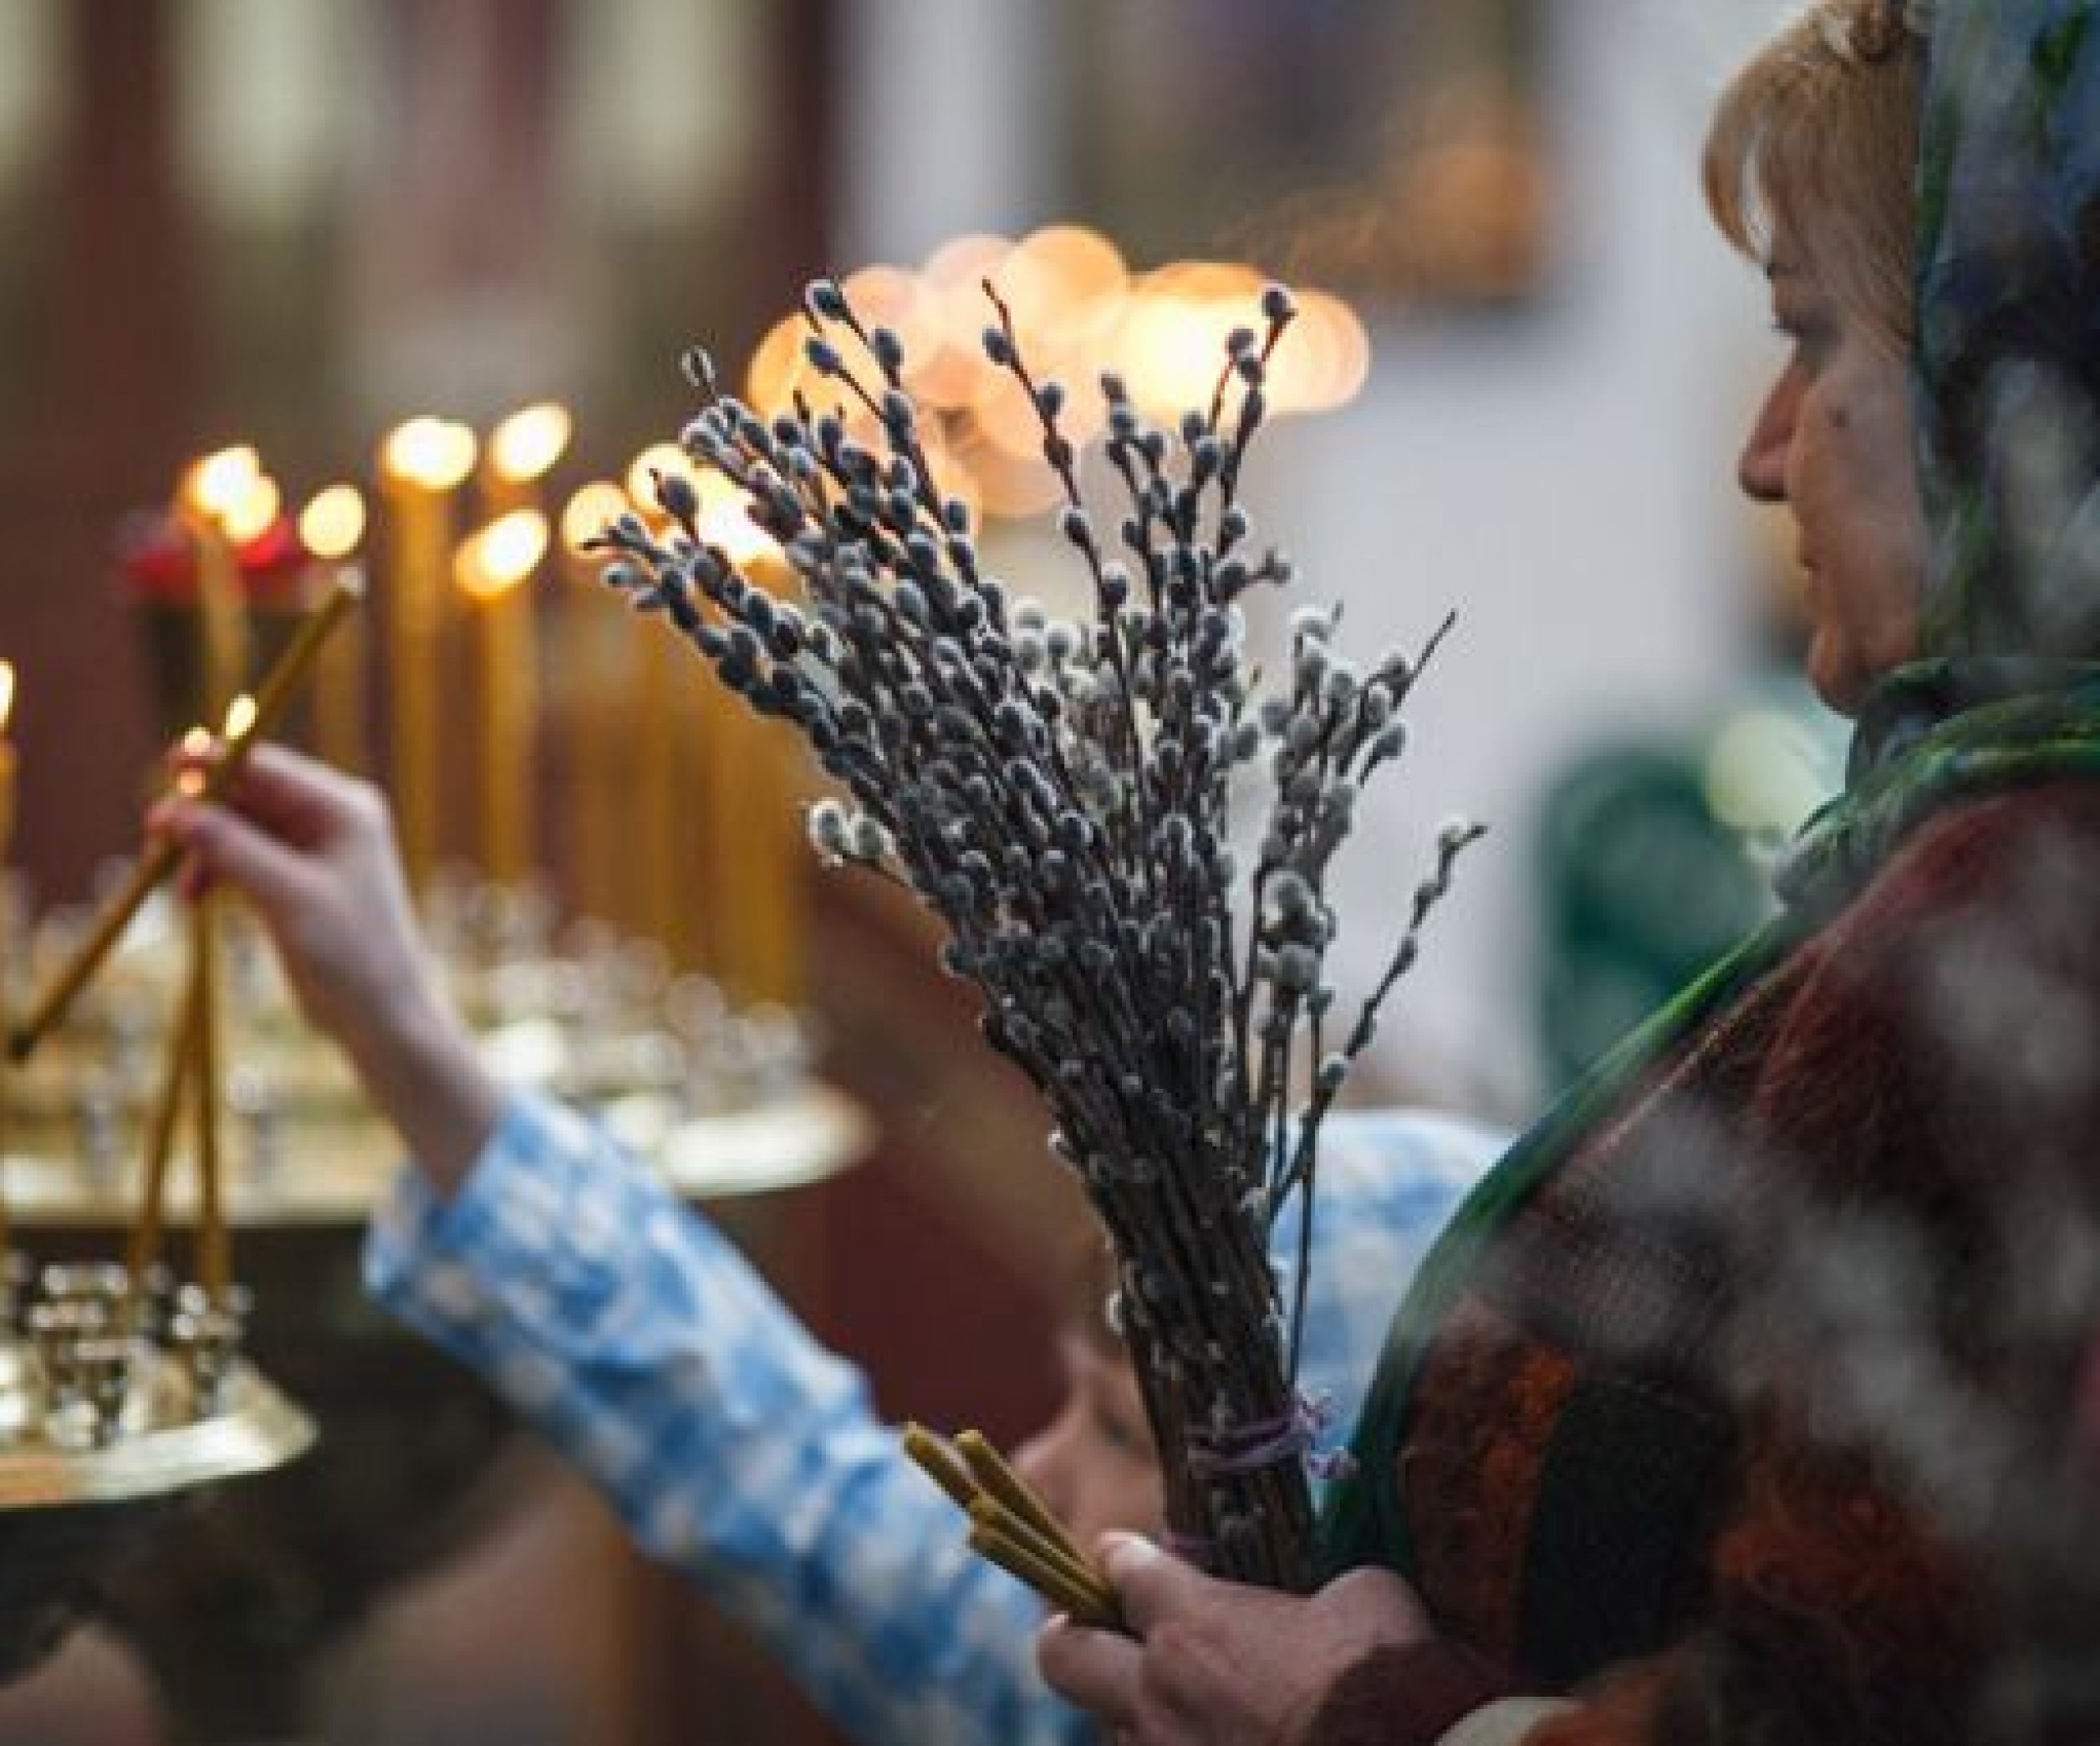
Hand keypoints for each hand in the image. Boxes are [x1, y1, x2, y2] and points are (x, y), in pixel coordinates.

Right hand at [150, 743, 500, 1191]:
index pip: (269, 767)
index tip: (169, 761)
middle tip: (155, 832)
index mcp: (345, 808)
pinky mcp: (295, 878)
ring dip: (203, 845)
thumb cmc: (351, 953)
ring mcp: (313, 847)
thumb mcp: (287, 897)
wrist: (380, 1014)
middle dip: (202, 810)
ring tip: (173, 878)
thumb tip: (174, 810)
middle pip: (249, 792)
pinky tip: (192, 897)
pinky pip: (242, 857)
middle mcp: (331, 818)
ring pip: (240, 827)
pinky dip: (215, 871)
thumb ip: (233, 849)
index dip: (216, 761)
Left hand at [1038, 1534, 1432, 1745]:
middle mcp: (1157, 1694)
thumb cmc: (1389, 1681)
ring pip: (1110, 1729)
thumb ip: (1322, 1590)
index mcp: (1193, 1624)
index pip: (1121, 1567)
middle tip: (1100, 1632)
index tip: (1125, 1556)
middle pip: (1062, 1653)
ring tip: (1185, 1713)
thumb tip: (1326, 1600)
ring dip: (1136, 1712)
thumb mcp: (1366, 1597)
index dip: (1120, 1556)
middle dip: (1072, 1634)